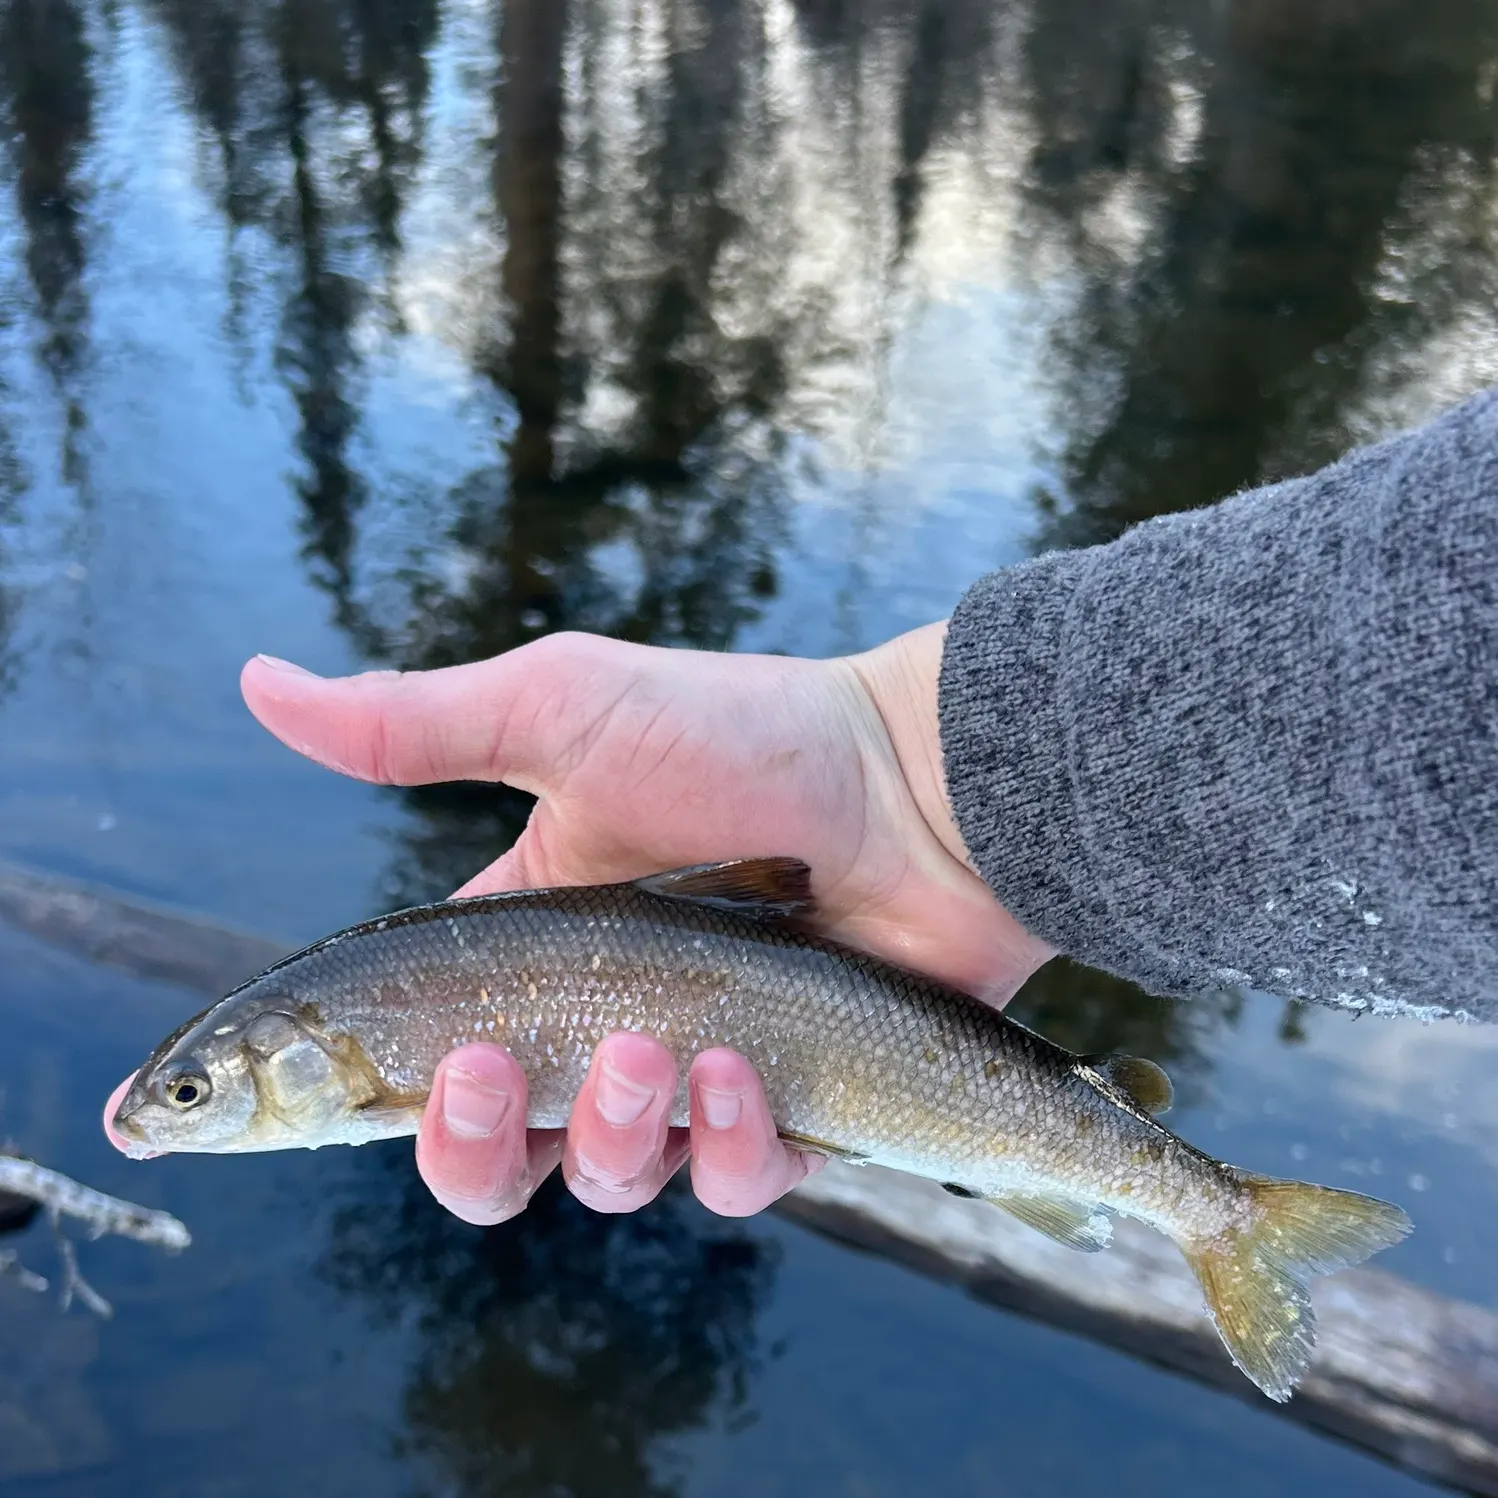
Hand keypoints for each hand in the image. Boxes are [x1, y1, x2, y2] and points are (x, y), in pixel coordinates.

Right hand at [105, 626, 1050, 1219]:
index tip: (231, 1115)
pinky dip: (728, 1144)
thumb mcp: (561, 711)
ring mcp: (690, 1077)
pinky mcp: (785, 1112)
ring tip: (661, 1052)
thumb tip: (253, 681)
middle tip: (491, 1077)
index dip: (323, 1095)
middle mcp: (594, 1027)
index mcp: (523, 950)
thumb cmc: (743, 735)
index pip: (395, 1057)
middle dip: (464, 1145)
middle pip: (480, 1159)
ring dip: (617, 1135)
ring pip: (605, 1182)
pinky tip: (747, 1070)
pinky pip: (728, 1183)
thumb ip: (410, 725)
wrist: (917, 780)